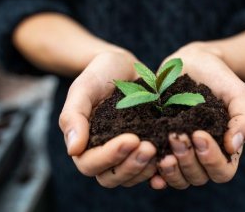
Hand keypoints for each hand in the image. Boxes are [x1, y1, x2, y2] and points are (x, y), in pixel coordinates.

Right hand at [59, 51, 157, 187]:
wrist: (123, 66)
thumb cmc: (99, 74)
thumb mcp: (83, 88)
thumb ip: (73, 116)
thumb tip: (73, 150)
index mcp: (84, 144)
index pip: (90, 164)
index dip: (110, 156)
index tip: (131, 139)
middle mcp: (103, 154)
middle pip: (111, 177)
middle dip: (131, 166)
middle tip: (150, 147)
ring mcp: (124, 155)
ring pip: (131, 177)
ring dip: (145, 169)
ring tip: (161, 149)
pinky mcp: (143, 150)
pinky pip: (150, 170)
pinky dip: (160, 170)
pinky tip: (171, 158)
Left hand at [150, 42, 244, 189]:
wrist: (192, 62)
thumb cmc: (219, 78)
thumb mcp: (238, 93)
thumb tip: (234, 146)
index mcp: (225, 150)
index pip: (222, 171)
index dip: (211, 159)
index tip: (199, 134)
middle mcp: (202, 157)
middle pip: (198, 177)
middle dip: (187, 160)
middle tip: (175, 135)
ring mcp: (181, 154)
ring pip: (178, 178)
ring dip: (170, 170)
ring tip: (162, 152)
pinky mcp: (161, 146)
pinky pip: (157, 170)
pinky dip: (154, 173)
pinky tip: (148, 161)